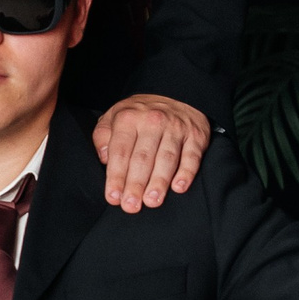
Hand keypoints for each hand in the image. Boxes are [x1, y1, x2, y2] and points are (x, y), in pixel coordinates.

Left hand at [92, 94, 210, 210]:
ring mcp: (176, 128)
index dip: (116, 176)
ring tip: (152, 201)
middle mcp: (153, 121)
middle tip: (131, 206)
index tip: (113, 197)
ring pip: (166, 158)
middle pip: (143, 158)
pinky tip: (178, 188)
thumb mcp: (114, 116)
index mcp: (129, 118)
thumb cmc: (140, 114)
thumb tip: (103, 159)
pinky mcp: (196, 135)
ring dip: (159, 181)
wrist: (175, 93)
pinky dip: (186, 172)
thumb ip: (103, 136)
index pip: (120, 151)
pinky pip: (192, 156)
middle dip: (136, 184)